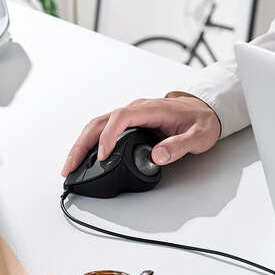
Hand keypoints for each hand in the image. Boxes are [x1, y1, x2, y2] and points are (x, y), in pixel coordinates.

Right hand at [61, 95, 220, 176]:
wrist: (204, 110)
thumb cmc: (201, 121)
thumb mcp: (199, 136)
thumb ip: (180, 146)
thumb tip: (157, 156)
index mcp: (151, 109)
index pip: (121, 117)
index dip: (108, 135)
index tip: (103, 155)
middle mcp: (136, 109)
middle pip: (100, 121)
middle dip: (83, 143)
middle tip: (71, 165)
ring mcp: (130, 115)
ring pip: (97, 125)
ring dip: (81, 144)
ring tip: (70, 165)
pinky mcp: (128, 123)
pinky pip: (103, 129)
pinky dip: (90, 143)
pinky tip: (83, 156)